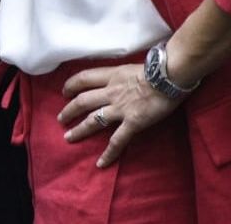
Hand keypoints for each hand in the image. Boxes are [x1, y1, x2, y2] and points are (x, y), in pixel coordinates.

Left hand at [59, 62, 182, 167]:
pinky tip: (101, 163)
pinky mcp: (133, 123)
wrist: (169, 75)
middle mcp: (111, 92)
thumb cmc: (158, 69)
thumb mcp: (131, 67)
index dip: (71, 85)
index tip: (65, 91)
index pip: (83, 78)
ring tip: (68, 137)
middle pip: (82, 101)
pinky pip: (117, 140)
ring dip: (79, 130)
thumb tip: (120, 77)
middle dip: (69, 110)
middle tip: (60, 118)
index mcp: (111, 76)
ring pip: (93, 120)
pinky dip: (109, 153)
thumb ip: (121, 75)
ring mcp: (120, 109)